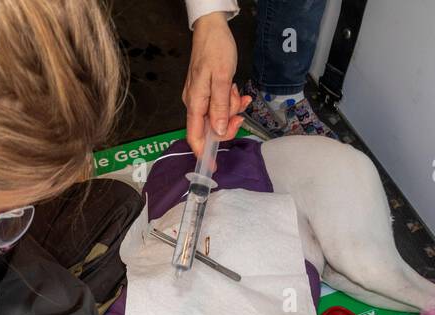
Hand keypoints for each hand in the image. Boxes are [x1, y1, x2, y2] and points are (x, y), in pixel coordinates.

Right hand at [184, 13, 251, 158]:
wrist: (212, 28)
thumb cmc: (215, 50)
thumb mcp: (222, 78)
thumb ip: (220, 106)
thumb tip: (219, 131)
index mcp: (195, 102)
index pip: (195, 136)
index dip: (204, 153)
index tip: (214, 167)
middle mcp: (194, 103)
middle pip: (211, 127)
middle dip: (228, 121)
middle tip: (240, 108)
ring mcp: (200, 97)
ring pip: (218, 116)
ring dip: (232, 108)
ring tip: (237, 91)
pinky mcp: (208, 91)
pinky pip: (220, 104)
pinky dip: (231, 101)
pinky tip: (238, 92)